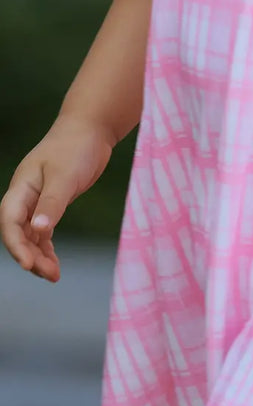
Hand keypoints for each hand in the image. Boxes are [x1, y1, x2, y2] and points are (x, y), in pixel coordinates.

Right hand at [0, 115, 113, 282]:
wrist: (90, 130)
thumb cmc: (75, 148)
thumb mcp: (64, 176)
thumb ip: (52, 203)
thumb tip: (39, 230)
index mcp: (21, 187)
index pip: (9, 221)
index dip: (16, 245)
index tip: (29, 265)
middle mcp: (25, 196)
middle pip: (18, 233)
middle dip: (30, 255)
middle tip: (50, 275)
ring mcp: (37, 201)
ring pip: (30, 235)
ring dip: (39, 255)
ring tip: (54, 276)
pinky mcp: (53, 203)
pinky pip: (43, 232)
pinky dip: (47, 247)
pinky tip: (54, 263)